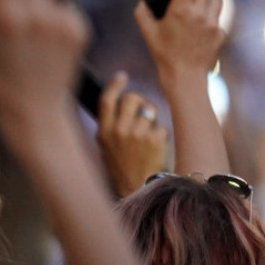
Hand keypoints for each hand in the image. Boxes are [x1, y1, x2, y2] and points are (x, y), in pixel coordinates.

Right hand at [97, 71, 168, 196]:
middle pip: (132, 98)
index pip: (106, 100)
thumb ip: (112, 125)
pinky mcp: (154, 138)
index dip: (115, 85)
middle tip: (143, 112)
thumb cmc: (124, 168)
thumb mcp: (108, 147)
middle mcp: (118, 130)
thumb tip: (121, 101)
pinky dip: (161, 135)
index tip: (122, 76)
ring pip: (149, 111)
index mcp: (104, 132)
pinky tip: (155, 148)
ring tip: (148, 139)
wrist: (137, 189)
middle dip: (140, 101)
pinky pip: (161, 125)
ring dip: (152, 121)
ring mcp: (136, 133)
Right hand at [134, 0, 224, 83]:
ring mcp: (212, 23)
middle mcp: (199, 14)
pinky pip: (218, 14)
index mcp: (180, 10)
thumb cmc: (163, 53)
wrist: (185, 77)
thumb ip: (142, 11)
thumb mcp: (148, 31)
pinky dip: (210, 10)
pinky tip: (201, 16)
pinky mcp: (220, 32)